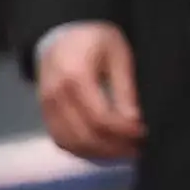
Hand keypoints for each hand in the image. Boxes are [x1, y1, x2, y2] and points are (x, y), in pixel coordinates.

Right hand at [33, 19, 143, 161]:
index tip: (143, 133)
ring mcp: (46, 107)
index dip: (124, 131)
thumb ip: (125, 89)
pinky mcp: (45, 114)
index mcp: (75, 77)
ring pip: (72, 144)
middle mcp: (55, 95)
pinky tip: (105, 149)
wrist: (61, 35)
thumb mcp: (118, 55)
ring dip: (101, 154)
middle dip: (115, 147)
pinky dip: (84, 151)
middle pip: (86, 136)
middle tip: (139, 148)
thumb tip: (134, 121)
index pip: (100, 118)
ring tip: (125, 151)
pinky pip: (62, 141)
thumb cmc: (94, 40)